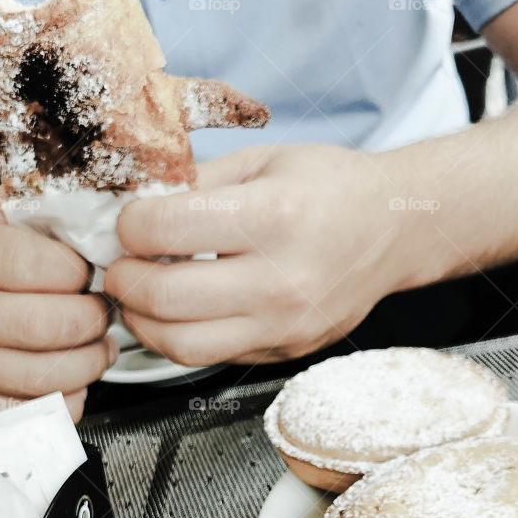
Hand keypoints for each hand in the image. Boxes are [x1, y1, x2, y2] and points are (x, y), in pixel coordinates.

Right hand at [0, 189, 115, 418]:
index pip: (29, 264)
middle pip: (40, 327)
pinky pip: (32, 411)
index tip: (87, 271)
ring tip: (98, 343)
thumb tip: (106, 203)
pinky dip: (69, 397)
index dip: (76, 271)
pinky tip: (72, 373)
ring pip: (41, 377)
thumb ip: (40, 203)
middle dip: (91, 320)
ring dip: (89, 362)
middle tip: (103, 311)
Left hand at [105, 145, 412, 365]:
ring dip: (142, 321)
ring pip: (179, 345)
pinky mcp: (283, 352)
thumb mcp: (262, 160)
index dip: (128, 226)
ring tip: (140, 294)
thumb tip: (132, 206)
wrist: (395, 229)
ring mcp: (283, 326)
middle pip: (162, 298)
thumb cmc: (331, 188)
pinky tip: (178, 310)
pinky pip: (210, 357)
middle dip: (123, 278)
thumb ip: (194, 183)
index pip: (163, 231)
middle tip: (121, 263)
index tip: (129, 222)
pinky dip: (179, 336)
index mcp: (272, 217)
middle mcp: (280, 280)